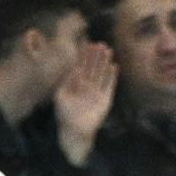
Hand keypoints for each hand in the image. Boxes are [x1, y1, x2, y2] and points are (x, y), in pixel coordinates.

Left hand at [52, 42, 115, 165]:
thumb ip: (66, 82)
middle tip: (100, 44)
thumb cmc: (64, 115)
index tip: (87, 44)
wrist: (75, 132)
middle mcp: (87, 86)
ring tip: (108, 51)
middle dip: (96, 56)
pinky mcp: (105, 100)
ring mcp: (97, 92)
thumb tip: (74, 68)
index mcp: (76, 84)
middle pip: (93, 67)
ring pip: (102, 74)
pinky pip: (110, 86)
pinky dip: (112, 77)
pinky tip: (114, 66)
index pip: (81, 66)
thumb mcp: (60, 96)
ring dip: (105, 63)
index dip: (84, 56)